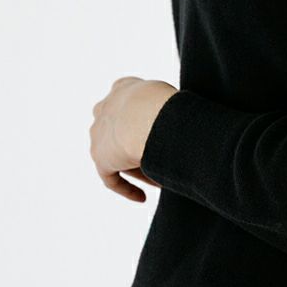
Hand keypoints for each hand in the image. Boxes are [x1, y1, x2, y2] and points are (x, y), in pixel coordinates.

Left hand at [89, 75, 176, 201]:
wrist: (147, 116)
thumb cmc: (167, 103)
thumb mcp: (170, 96)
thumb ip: (169, 107)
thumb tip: (188, 125)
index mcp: (122, 88)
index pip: (129, 105)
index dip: (143, 121)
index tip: (157, 134)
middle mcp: (105, 108)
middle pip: (119, 131)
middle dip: (136, 144)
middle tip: (159, 157)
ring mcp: (99, 133)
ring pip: (116, 154)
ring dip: (136, 167)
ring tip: (159, 180)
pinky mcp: (101, 157)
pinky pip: (111, 178)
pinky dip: (126, 188)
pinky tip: (142, 197)